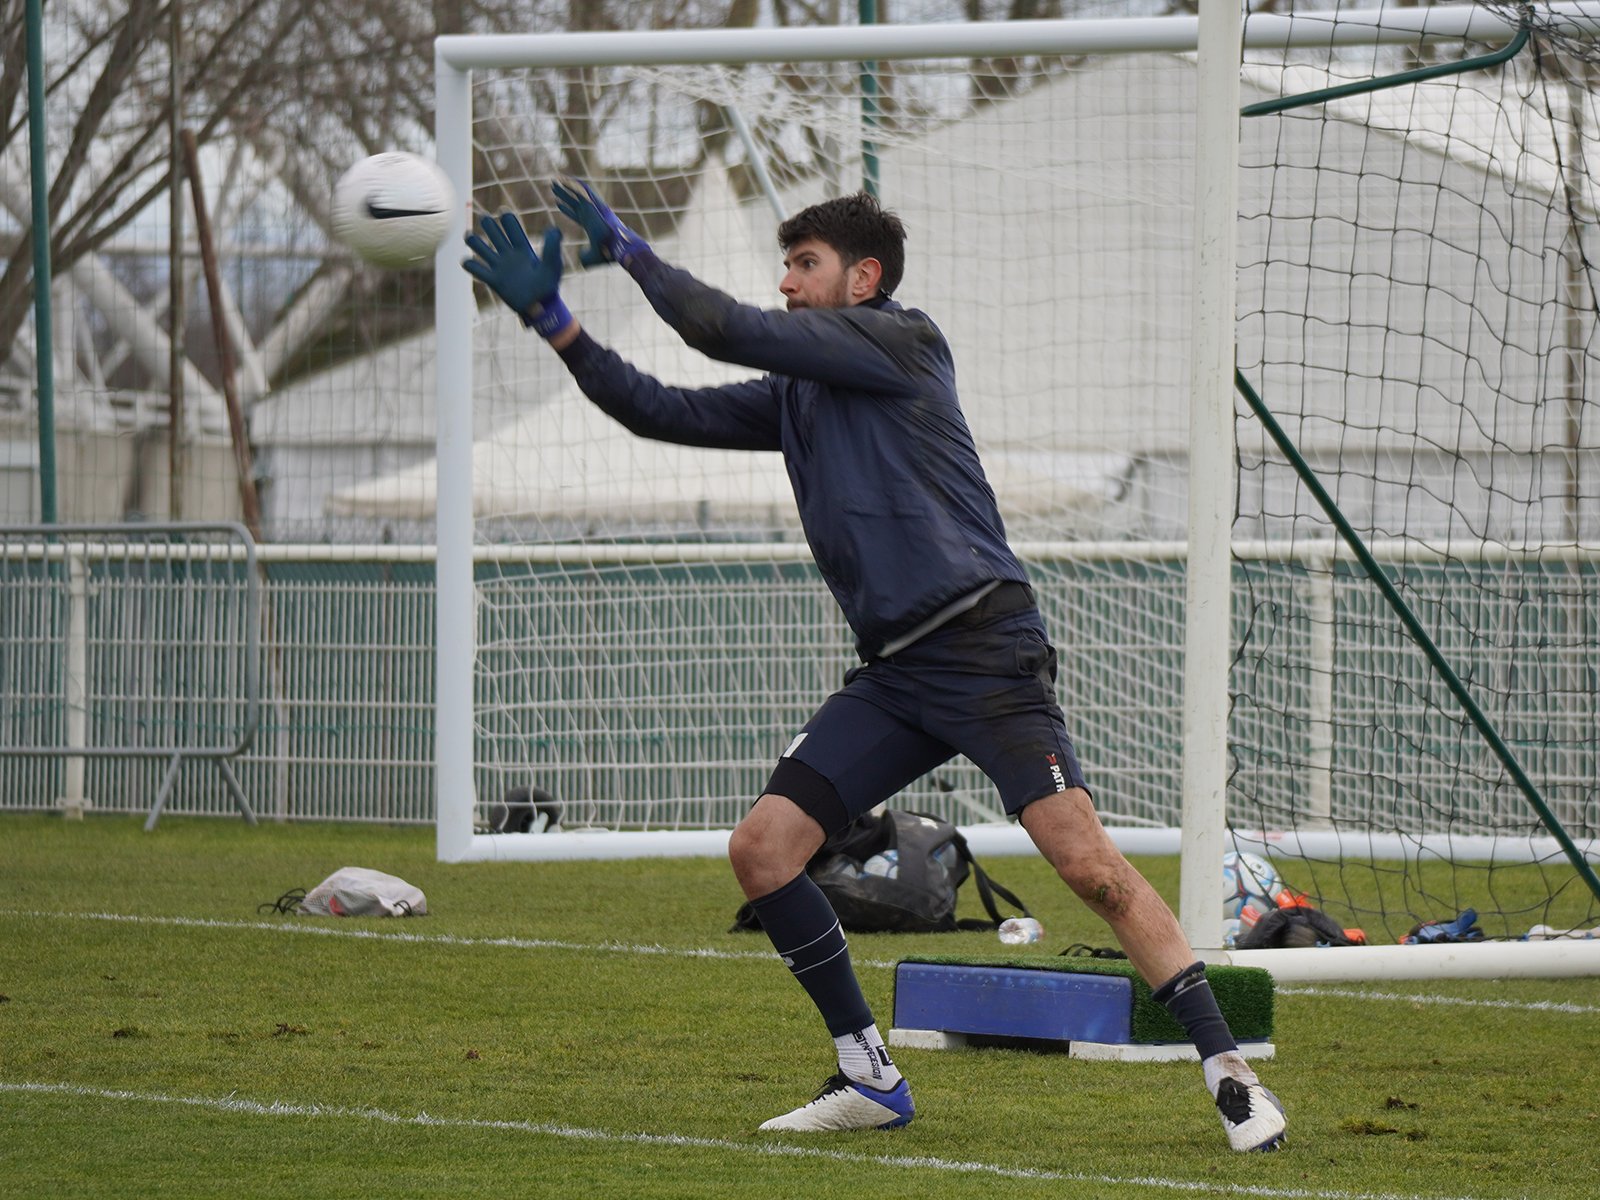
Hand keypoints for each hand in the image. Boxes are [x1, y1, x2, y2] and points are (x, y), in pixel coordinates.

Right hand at [462, 213, 572, 337]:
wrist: (540, 308)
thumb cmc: (549, 287)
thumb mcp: (552, 266)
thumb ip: (552, 248)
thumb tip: (553, 228)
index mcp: (523, 250)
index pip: (513, 230)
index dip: (507, 220)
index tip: (503, 211)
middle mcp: (510, 256)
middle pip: (495, 234)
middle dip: (488, 225)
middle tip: (484, 218)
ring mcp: (500, 268)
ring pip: (483, 249)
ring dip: (474, 242)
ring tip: (468, 236)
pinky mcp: (494, 281)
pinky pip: (478, 270)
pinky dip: (470, 265)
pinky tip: (466, 261)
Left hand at [553, 179, 648, 267]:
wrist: (616, 246)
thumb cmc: (606, 252)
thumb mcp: (592, 257)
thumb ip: (585, 257)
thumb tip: (581, 258)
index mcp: (590, 224)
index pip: (575, 215)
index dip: (566, 209)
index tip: (557, 203)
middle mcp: (591, 214)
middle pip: (574, 202)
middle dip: (563, 194)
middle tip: (553, 187)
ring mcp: (592, 208)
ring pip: (576, 194)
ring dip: (565, 187)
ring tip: (554, 181)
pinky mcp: (594, 203)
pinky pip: (582, 191)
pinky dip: (574, 185)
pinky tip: (564, 179)